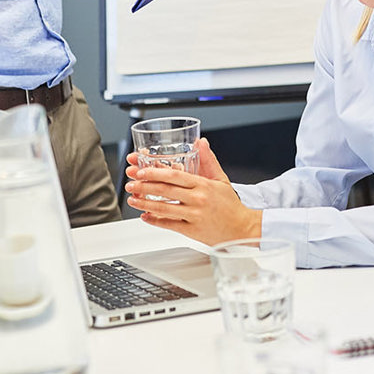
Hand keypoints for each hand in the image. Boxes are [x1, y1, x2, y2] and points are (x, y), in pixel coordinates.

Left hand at [125, 139, 261, 243]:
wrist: (243, 229)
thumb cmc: (230, 205)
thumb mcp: (221, 179)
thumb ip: (209, 160)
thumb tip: (201, 142)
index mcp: (203, 185)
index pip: (174, 175)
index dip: (155, 173)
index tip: (141, 171)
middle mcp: (198, 199)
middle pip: (166, 190)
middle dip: (144, 186)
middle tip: (131, 184)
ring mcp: (194, 216)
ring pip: (165, 208)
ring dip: (145, 203)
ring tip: (133, 200)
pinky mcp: (192, 231)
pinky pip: (170, 225)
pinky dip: (156, 221)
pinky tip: (145, 216)